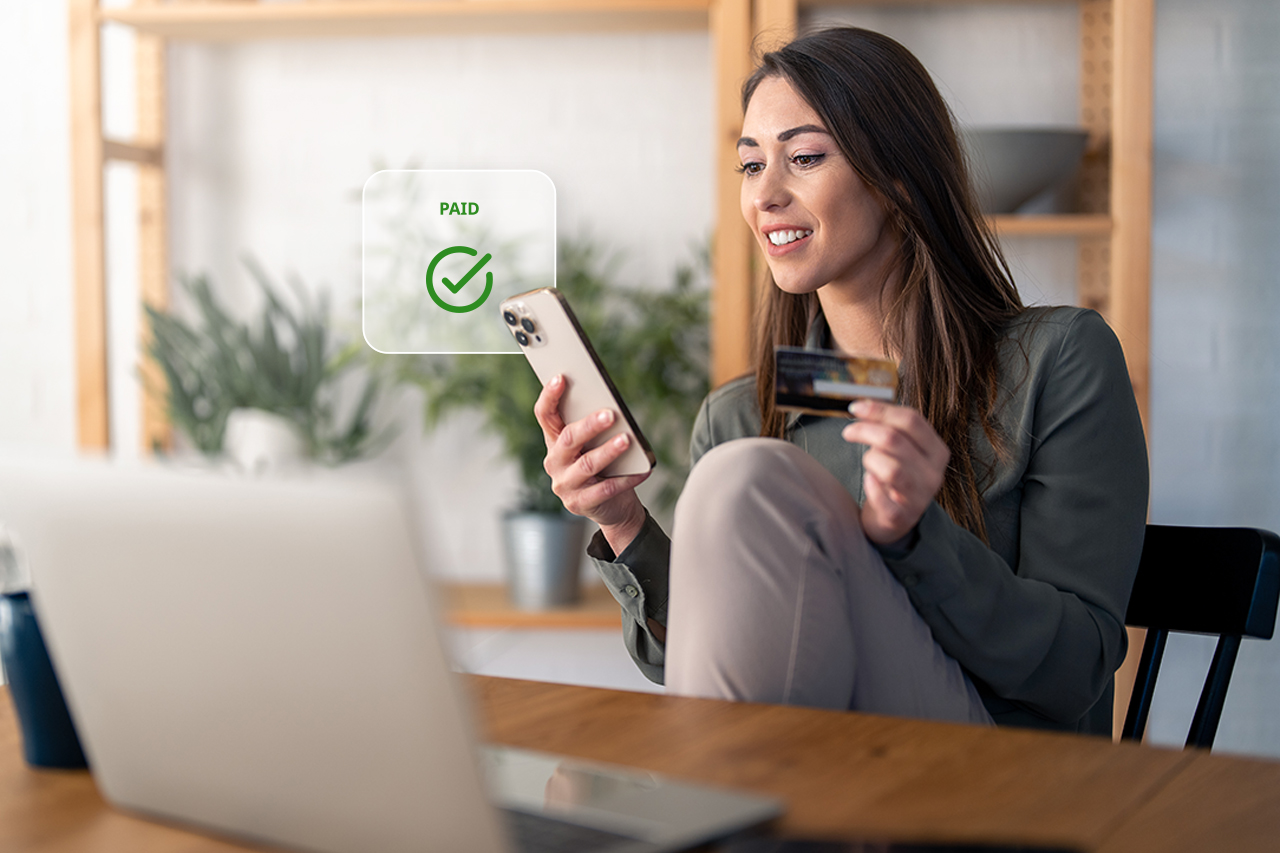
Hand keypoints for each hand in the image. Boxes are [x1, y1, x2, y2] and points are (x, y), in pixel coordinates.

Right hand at [534, 375, 649, 551]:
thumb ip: (595, 426)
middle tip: (610, 414)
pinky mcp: (580, 503)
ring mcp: (565, 485)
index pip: (544, 415)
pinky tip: (642, 470)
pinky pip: (606, 489)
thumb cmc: (604, 465)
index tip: (561, 377)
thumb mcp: (594, 444)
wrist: (610, 506)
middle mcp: (554, 462)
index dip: (549, 396)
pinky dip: (626, 479)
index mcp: (554, 441)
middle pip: (568, 439)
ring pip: (587, 464)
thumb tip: (612, 406)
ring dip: (608, 451)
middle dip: (589, 425)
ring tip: (627, 439)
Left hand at [841, 399, 949, 545]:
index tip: (855, 407)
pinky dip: (870, 486)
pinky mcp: (902, 518)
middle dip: (865, 431)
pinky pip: (880, 497)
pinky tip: (868, 482)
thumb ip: (888, 427)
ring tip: (868, 464)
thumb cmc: (896, 478)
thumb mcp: (901, 450)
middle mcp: (933, 474)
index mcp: (937, 451)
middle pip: (895, 440)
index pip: (912, 420)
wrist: (896, 520)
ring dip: (870, 460)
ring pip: (889, 468)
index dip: (880, 409)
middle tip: (848, 432)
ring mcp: (920, 498)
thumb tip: (863, 406)